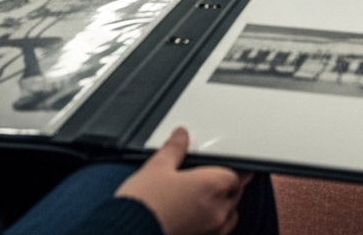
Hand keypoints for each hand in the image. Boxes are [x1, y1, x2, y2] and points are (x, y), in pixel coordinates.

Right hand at [115, 128, 249, 234]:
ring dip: (222, 208)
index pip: (236, 174)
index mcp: (212, 186)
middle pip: (235, 195)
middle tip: (210, 180)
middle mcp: (217, 210)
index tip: (226, 165)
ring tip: (204, 200)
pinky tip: (195, 218)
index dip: (231, 168)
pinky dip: (211, 224)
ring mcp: (211, 231)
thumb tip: (181, 136)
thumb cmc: (143, 205)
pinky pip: (217, 232)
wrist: (126, 232)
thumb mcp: (156, 167)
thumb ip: (173, 149)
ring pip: (228, 217)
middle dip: (226, 187)